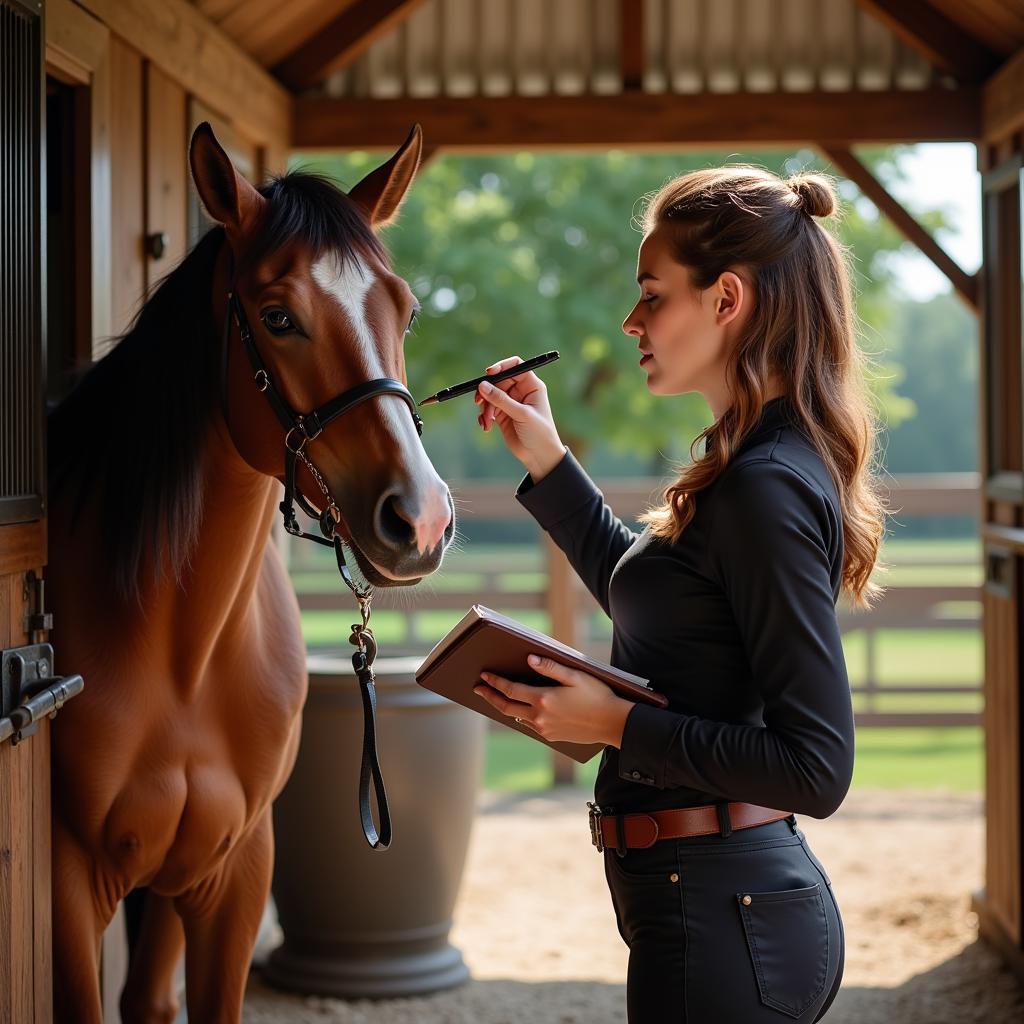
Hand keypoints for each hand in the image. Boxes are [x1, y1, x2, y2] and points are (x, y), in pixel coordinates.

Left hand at [473, 654, 633, 747]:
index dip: (495, 682)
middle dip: (490, 696)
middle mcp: (540, 717)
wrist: (613, 724)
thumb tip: (529, 660)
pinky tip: (518, 709)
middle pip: (506, 706)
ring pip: (516, 717)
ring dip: (503, 707)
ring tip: (495, 697)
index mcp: (544, 699)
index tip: (483, 676)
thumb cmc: (598, 696)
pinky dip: (519, 716)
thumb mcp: (576, 676)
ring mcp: (545, 729)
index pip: (511, 690)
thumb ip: (551, 668)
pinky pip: (529, 725)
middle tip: (478, 688)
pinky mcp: (552, 737)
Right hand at [474, 356, 565, 480]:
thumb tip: (482, 385)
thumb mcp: (521, 414)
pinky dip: (484, 416)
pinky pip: (488, 409)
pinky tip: (486, 427)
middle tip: (478, 401)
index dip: (501, 366)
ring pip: (490, 396)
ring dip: (485, 408)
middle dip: (487, 391)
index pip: (515, 366)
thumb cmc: (539, 433)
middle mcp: (521, 391)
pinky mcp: (502, 415)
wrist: (540, 456)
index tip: (489, 373)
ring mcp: (510, 403)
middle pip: (498, 381)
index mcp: (532, 386)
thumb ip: (501, 400)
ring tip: (487, 423)